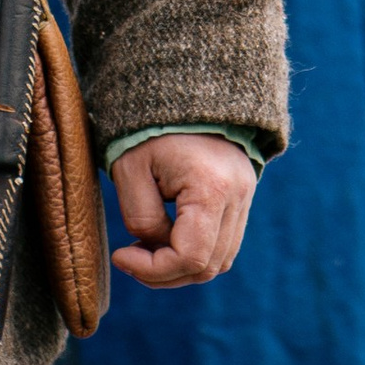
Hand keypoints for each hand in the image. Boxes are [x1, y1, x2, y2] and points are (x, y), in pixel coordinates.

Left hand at [108, 133, 258, 287]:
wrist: (183, 90)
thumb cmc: (149, 127)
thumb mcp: (130, 170)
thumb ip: (141, 218)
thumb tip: (155, 249)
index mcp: (211, 187)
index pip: (190, 257)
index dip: (153, 270)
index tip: (120, 256)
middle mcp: (237, 195)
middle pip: (208, 266)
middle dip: (165, 274)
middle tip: (130, 257)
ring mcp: (245, 196)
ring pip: (219, 261)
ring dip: (181, 266)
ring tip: (147, 246)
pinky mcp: (242, 196)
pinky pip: (223, 243)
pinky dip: (196, 251)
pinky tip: (166, 237)